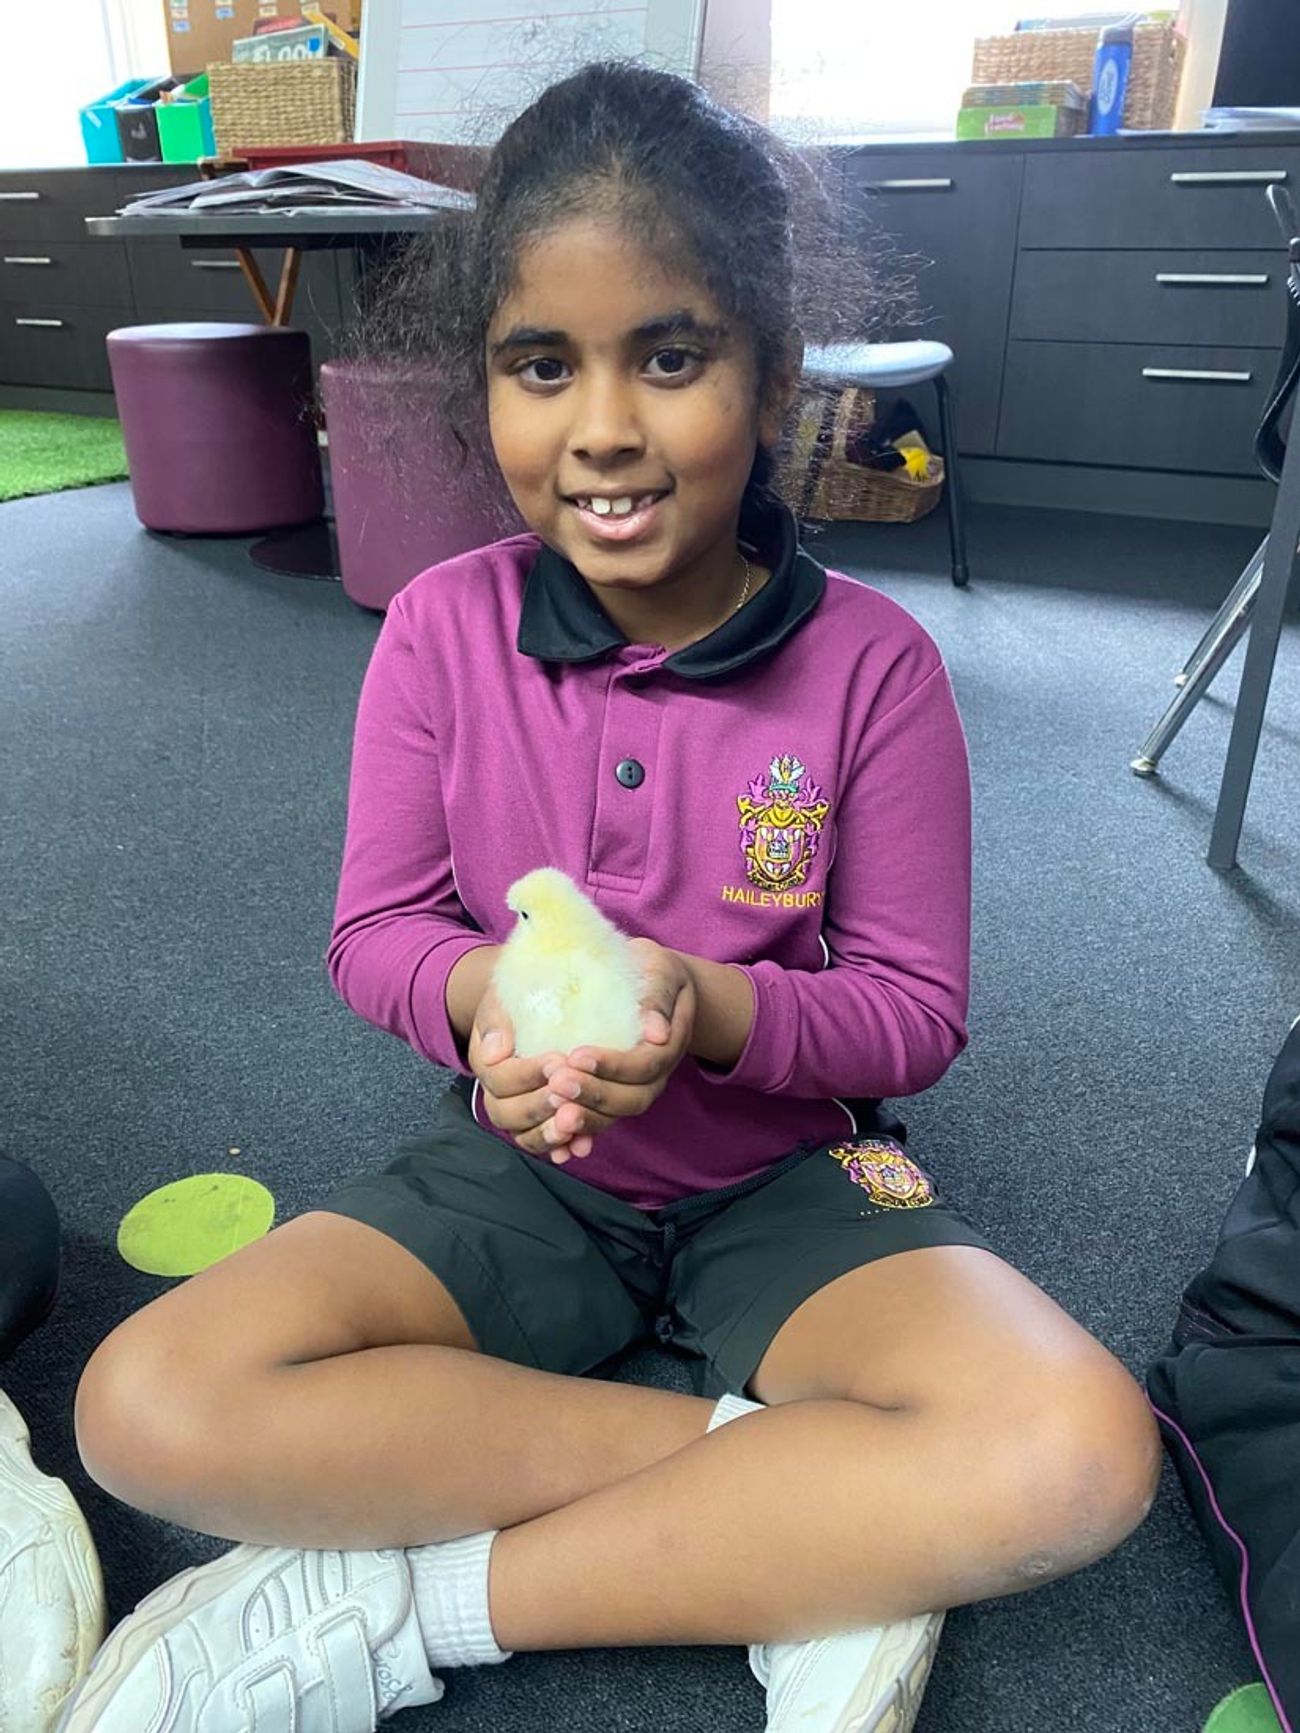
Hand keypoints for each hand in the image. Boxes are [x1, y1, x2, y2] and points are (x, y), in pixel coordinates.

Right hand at [468, 981, 580, 1162]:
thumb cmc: (523, 999)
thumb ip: (497, 1021)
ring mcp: (522, 1114)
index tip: (560, 1060)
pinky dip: (564, 1147)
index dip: (528, 1074)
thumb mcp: (506, 998)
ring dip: (550, 1134)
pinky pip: (551, 1144)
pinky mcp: (547, 1123)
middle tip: (569, 1089)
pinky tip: (581, 1146)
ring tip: (573, 1122)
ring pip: (527, 1135)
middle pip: (508, 1114)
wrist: (540, 1006)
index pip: (500, 1080)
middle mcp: (499, 1095)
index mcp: (486, 1065)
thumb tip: (494, 1051)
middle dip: (539, 1105)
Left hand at [536, 939, 696, 1154]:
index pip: (646, 1065)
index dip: (613, 1066)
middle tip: (556, 1083)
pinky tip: (554, 1134)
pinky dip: (578, 1132)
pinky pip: (598, 1120)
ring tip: (552, 1109)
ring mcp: (634, 1089)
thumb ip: (657, 996)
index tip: (576, 1055)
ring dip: (584, 1117)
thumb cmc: (651, 970)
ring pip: (613, 1116)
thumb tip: (657, 1033)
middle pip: (631, 1099)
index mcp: (669, 1045)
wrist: (652, 983)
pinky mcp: (612, 1094)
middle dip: (594, 1095)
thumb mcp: (660, 970)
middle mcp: (655, 1075)